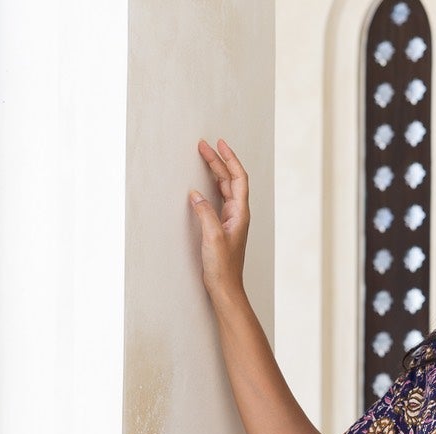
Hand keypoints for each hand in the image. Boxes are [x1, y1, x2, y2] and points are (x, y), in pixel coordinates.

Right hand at [189, 137, 249, 299]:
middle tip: (203, 146)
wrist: (226, 288)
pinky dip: (211, 187)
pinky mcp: (222, 227)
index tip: (219, 144)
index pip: (238, 178)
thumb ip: (205, 212)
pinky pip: (218, 200)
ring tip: (204, 157)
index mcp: (240, 214)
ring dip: (215, 172)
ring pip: (224, 189)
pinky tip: (203, 183)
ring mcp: (231, 220)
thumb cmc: (223, 267)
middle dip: (218, 161)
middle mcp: (238, 215)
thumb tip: (195, 194)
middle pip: (230, 180)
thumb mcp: (212, 236)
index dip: (230, 159)